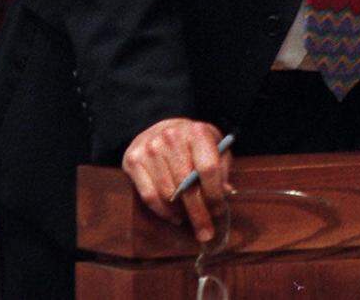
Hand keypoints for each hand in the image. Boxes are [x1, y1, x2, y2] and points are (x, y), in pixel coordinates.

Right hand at [121, 117, 232, 242]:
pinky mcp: (133, 161)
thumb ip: (221, 167)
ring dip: (181, 213)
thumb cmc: (193, 141)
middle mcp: (171, 138)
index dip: (214, 193)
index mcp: (196, 132)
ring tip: (190, 221)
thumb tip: (226, 193)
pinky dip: (162, 211)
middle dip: (198, 213)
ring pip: (167, 193)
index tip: (219, 211)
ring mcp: (150, 149)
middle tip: (206, 233)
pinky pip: (148, 195)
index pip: (208, 168)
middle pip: (187, 185)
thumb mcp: (213, 145)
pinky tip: (174, 217)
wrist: (161, 127)